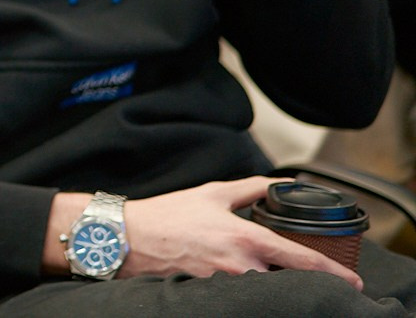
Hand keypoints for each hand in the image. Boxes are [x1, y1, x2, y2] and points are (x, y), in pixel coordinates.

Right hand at [117, 178, 360, 288]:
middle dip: (301, 280)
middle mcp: (241, 267)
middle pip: (289, 283)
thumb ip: (251, 188)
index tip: (353, 280)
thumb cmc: (167, 216)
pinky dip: (252, 289)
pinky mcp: (213, 297)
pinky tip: (246, 282)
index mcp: (245, 239)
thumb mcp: (212, 194)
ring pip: (268, 291)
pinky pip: (244, 296)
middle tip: (304, 274)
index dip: (333, 272)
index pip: (302, 261)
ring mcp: (227, 286)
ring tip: (270, 274)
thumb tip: (280, 184)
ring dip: (275, 284)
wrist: (129, 239)